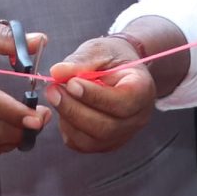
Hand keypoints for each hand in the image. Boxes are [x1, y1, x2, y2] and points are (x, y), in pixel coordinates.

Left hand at [45, 34, 159, 152]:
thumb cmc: (112, 57)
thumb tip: (57, 72)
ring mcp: (123, 134)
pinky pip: (83, 145)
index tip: (71, 83)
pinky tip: (63, 109)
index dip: (95, 96)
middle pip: (107, 127)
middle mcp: (138, 117)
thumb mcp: (100, 50)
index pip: (123, 102)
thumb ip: (81, 61)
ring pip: (93, 140)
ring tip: (55, 96)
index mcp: (143, 90)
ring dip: (68, 119)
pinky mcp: (106, 143)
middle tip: (53, 90)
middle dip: (74, 110)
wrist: (120, 69)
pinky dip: (68, 129)